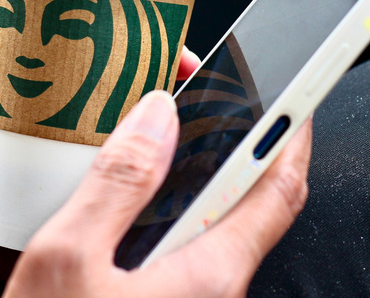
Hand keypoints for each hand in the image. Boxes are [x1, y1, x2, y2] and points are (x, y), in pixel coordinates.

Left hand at [0, 0, 201, 292]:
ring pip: (125, 147)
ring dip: (157, 140)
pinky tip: (160, 184)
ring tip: (190, 133)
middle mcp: (54, 120)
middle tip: (189, 81)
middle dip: (160, 86)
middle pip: (120, 95)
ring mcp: (61, 166)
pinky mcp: (63, 209)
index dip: (139, 34)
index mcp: (32, 80)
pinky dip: (137, 189)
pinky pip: (110, 197)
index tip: (169, 28)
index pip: (94, 47)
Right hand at [4, 92, 312, 297]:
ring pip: (214, 224)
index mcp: (209, 270)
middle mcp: (214, 288)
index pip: (279, 188)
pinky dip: (172, 208)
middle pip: (250, 202)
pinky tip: (133, 197)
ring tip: (164, 134)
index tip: (299, 91)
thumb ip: (118, 182)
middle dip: (239, 143)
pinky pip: (187, 247)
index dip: (294, 132)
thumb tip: (156, 116)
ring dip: (199, 174)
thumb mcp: (69, 259)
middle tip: (212, 99)